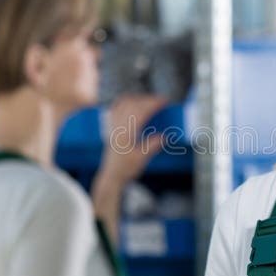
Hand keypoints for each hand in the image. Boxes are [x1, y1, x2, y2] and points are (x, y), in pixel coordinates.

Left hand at [92, 94, 166, 243]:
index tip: (164, 102)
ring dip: (138, 99)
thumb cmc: (126, 169)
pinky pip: (116, 107)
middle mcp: (118, 127)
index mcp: (126, 133)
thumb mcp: (142, 158)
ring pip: (124, 103)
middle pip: (134, 104)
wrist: (110, 176)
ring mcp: (113, 125)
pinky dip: (126, 101)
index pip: (141, 111)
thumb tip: (164, 136)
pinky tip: (132, 102)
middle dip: (148, 100)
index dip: (153, 104)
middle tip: (161, 101)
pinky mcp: (111, 127)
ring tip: (150, 101)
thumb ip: (152, 145)